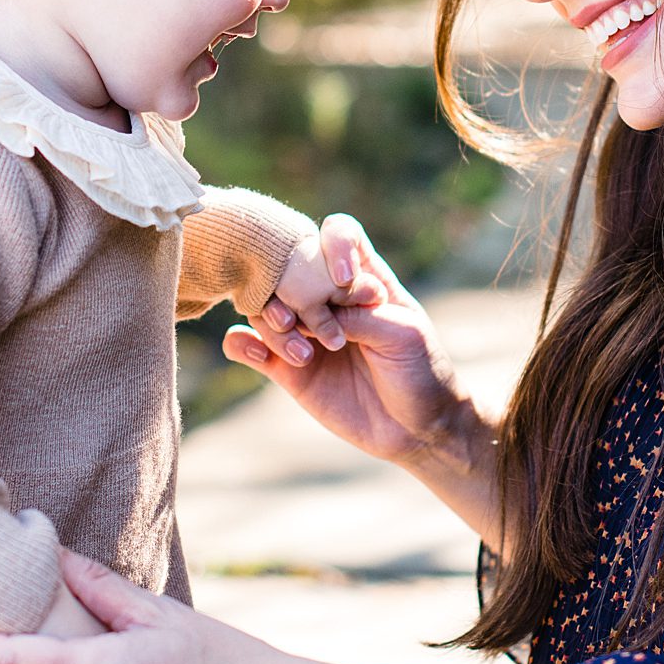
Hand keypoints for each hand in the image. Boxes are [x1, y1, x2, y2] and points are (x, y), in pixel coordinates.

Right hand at [229, 214, 476, 468]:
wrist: (417, 429)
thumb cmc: (422, 372)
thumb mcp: (404, 336)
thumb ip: (359, 316)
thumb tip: (307, 312)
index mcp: (364, 279)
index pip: (338, 234)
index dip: (334, 245)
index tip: (343, 279)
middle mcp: (328, 299)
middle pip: (287, 266)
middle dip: (287, 286)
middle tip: (299, 320)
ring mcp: (304, 332)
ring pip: (262, 305)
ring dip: (269, 322)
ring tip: (300, 355)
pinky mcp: (287, 368)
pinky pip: (247, 345)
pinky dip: (241, 343)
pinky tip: (259, 354)